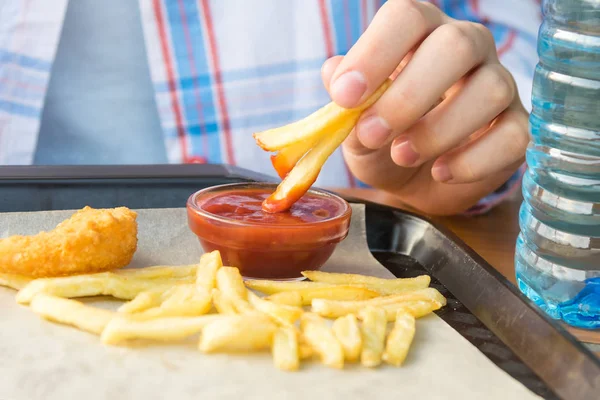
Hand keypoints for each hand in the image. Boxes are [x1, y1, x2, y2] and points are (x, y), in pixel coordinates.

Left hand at [321, 0, 527, 214]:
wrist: (414, 181)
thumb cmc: (383, 139)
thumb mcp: (354, 124)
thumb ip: (344, 101)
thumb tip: (334, 72)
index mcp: (420, 34)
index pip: (407, 17)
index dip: (376, 52)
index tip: (346, 96)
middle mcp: (466, 48)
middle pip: (455, 45)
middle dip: (408, 96)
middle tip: (373, 133)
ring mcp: (499, 84)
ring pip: (491, 90)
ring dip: (439, 130)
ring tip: (402, 155)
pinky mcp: (517, 128)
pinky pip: (513, 137)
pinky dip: (473, 161)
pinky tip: (442, 172)